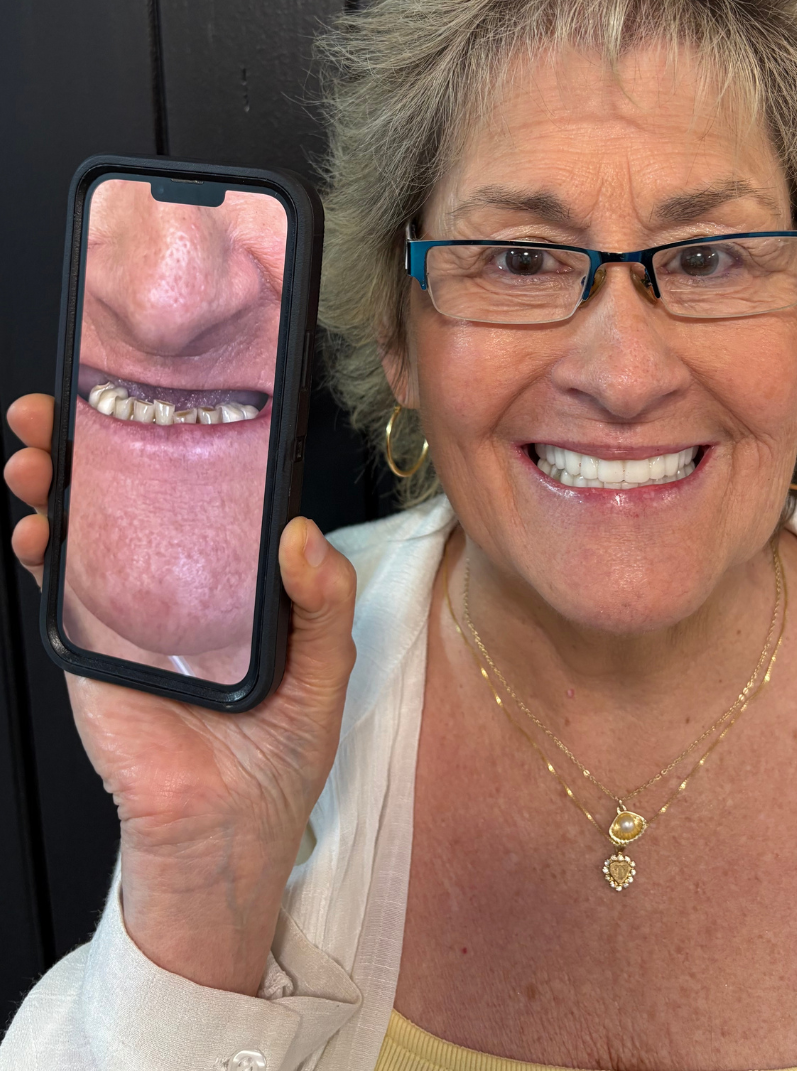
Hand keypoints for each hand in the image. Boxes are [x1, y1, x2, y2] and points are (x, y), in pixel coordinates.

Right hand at [5, 394, 356, 994]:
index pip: (205, 491)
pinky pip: (61, 588)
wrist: (229, 830)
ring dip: (56, 481)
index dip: (180, 439)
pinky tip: (41, 530)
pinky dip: (43, 551)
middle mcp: (179, 578)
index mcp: (237, 574)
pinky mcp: (92, 646)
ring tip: (44, 453)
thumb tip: (302, 535)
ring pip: (86, 528)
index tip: (165, 394)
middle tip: (73, 407)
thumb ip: (326, 601)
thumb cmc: (281, 751)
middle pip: (132, 494)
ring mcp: (130, 609)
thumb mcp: (326, 667)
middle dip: (96, 442)